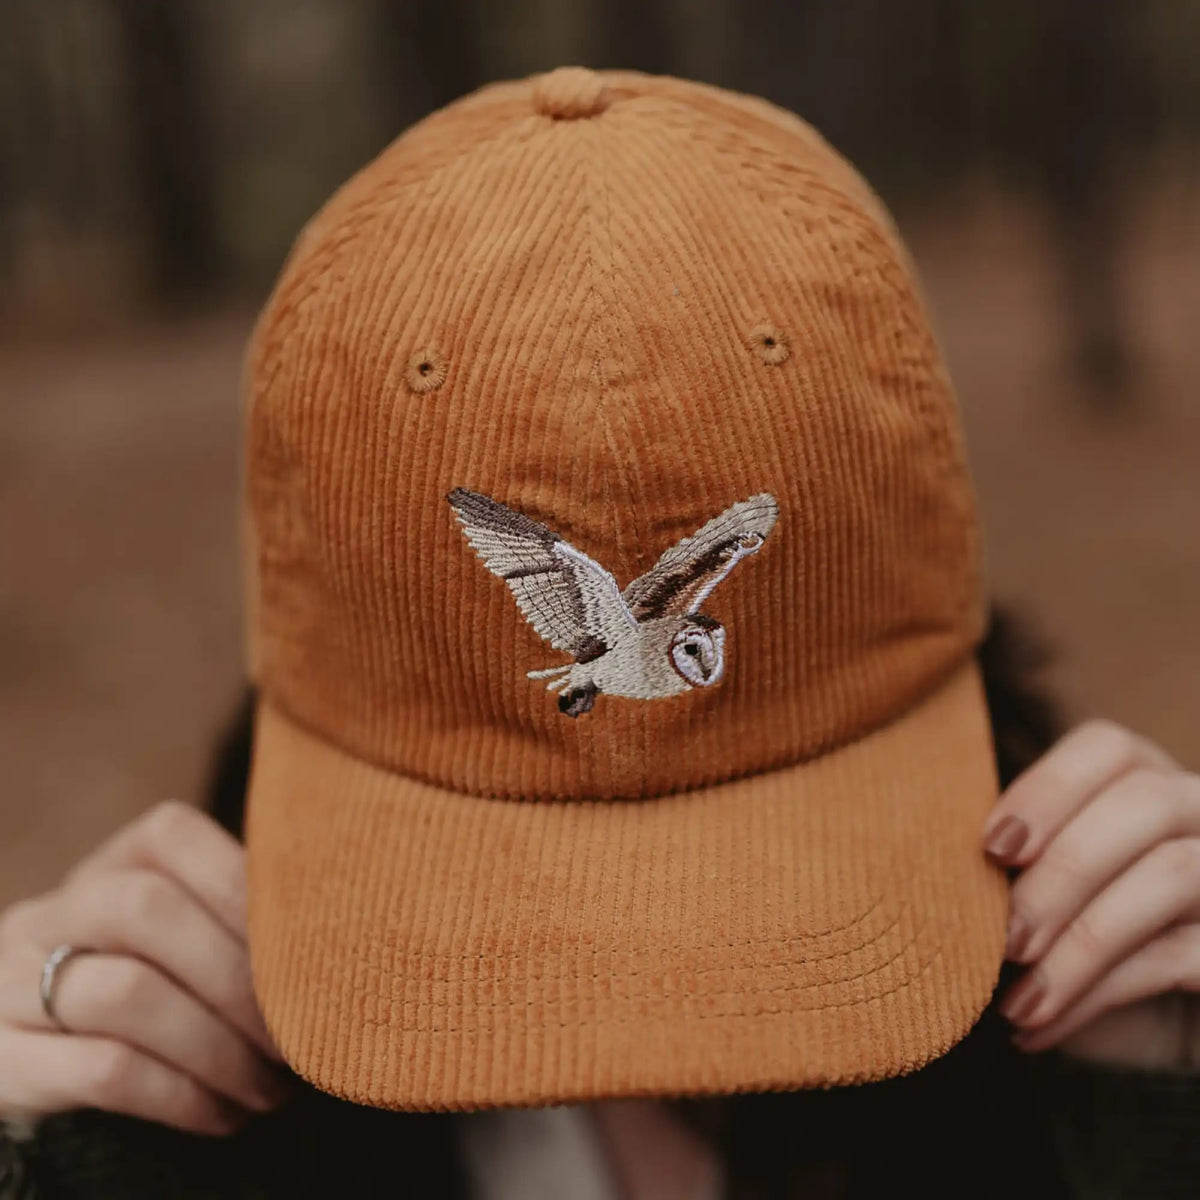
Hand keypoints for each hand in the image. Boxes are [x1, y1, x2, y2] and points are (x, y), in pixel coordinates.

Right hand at [0, 802, 289, 1134]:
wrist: (40, 1058)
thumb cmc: (148, 982)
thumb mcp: (181, 932)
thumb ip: (237, 915)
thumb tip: (342, 920)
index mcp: (109, 864)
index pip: (172, 837)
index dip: (243, 889)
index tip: (305, 951)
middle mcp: (51, 911)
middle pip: (147, 910)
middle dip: (238, 977)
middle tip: (296, 1036)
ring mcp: (10, 983)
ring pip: (125, 992)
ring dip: (217, 1047)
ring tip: (270, 1088)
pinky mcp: (3, 1064)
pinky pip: (102, 1071)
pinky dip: (182, 1095)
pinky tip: (223, 1114)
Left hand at [983, 720, 1199, 1069]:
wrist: (1149, 1021)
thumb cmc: (1074, 933)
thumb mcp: (1039, 887)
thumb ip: (1011, 857)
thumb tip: (935, 862)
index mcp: (1142, 779)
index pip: (1107, 748)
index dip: (1048, 790)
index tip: (992, 847)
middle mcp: (1197, 812)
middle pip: (1144, 803)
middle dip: (1063, 872)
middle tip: (1003, 937)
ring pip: (1173, 874)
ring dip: (1080, 942)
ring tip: (1015, 997)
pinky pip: (1179, 958)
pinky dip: (1096, 996)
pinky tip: (1036, 1027)